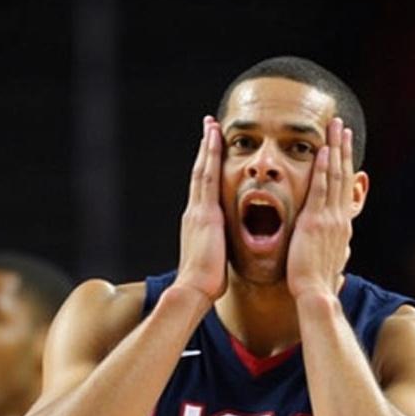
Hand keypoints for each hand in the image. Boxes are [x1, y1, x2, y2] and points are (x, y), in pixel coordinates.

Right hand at [175, 116, 227, 301]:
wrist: (193, 290)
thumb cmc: (205, 284)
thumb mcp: (212, 261)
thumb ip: (216, 250)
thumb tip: (221, 252)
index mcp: (197, 224)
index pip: (203, 191)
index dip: (206, 170)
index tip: (210, 153)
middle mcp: (194, 212)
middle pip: (200, 174)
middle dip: (204, 151)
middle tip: (209, 128)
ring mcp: (197, 211)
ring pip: (203, 170)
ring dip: (207, 146)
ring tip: (211, 125)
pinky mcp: (204, 212)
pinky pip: (208, 176)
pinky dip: (211, 155)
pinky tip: (215, 138)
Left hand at [287, 117, 354, 300]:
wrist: (315, 294)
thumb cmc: (317, 284)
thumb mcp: (328, 262)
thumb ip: (332, 251)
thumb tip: (339, 254)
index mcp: (340, 226)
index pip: (343, 189)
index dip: (344, 166)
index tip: (343, 148)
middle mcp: (339, 218)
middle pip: (343, 175)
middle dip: (343, 148)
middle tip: (342, 125)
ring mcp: (329, 218)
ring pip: (335, 176)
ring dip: (335, 148)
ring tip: (335, 126)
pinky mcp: (316, 221)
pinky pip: (321, 188)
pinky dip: (323, 168)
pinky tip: (323, 150)